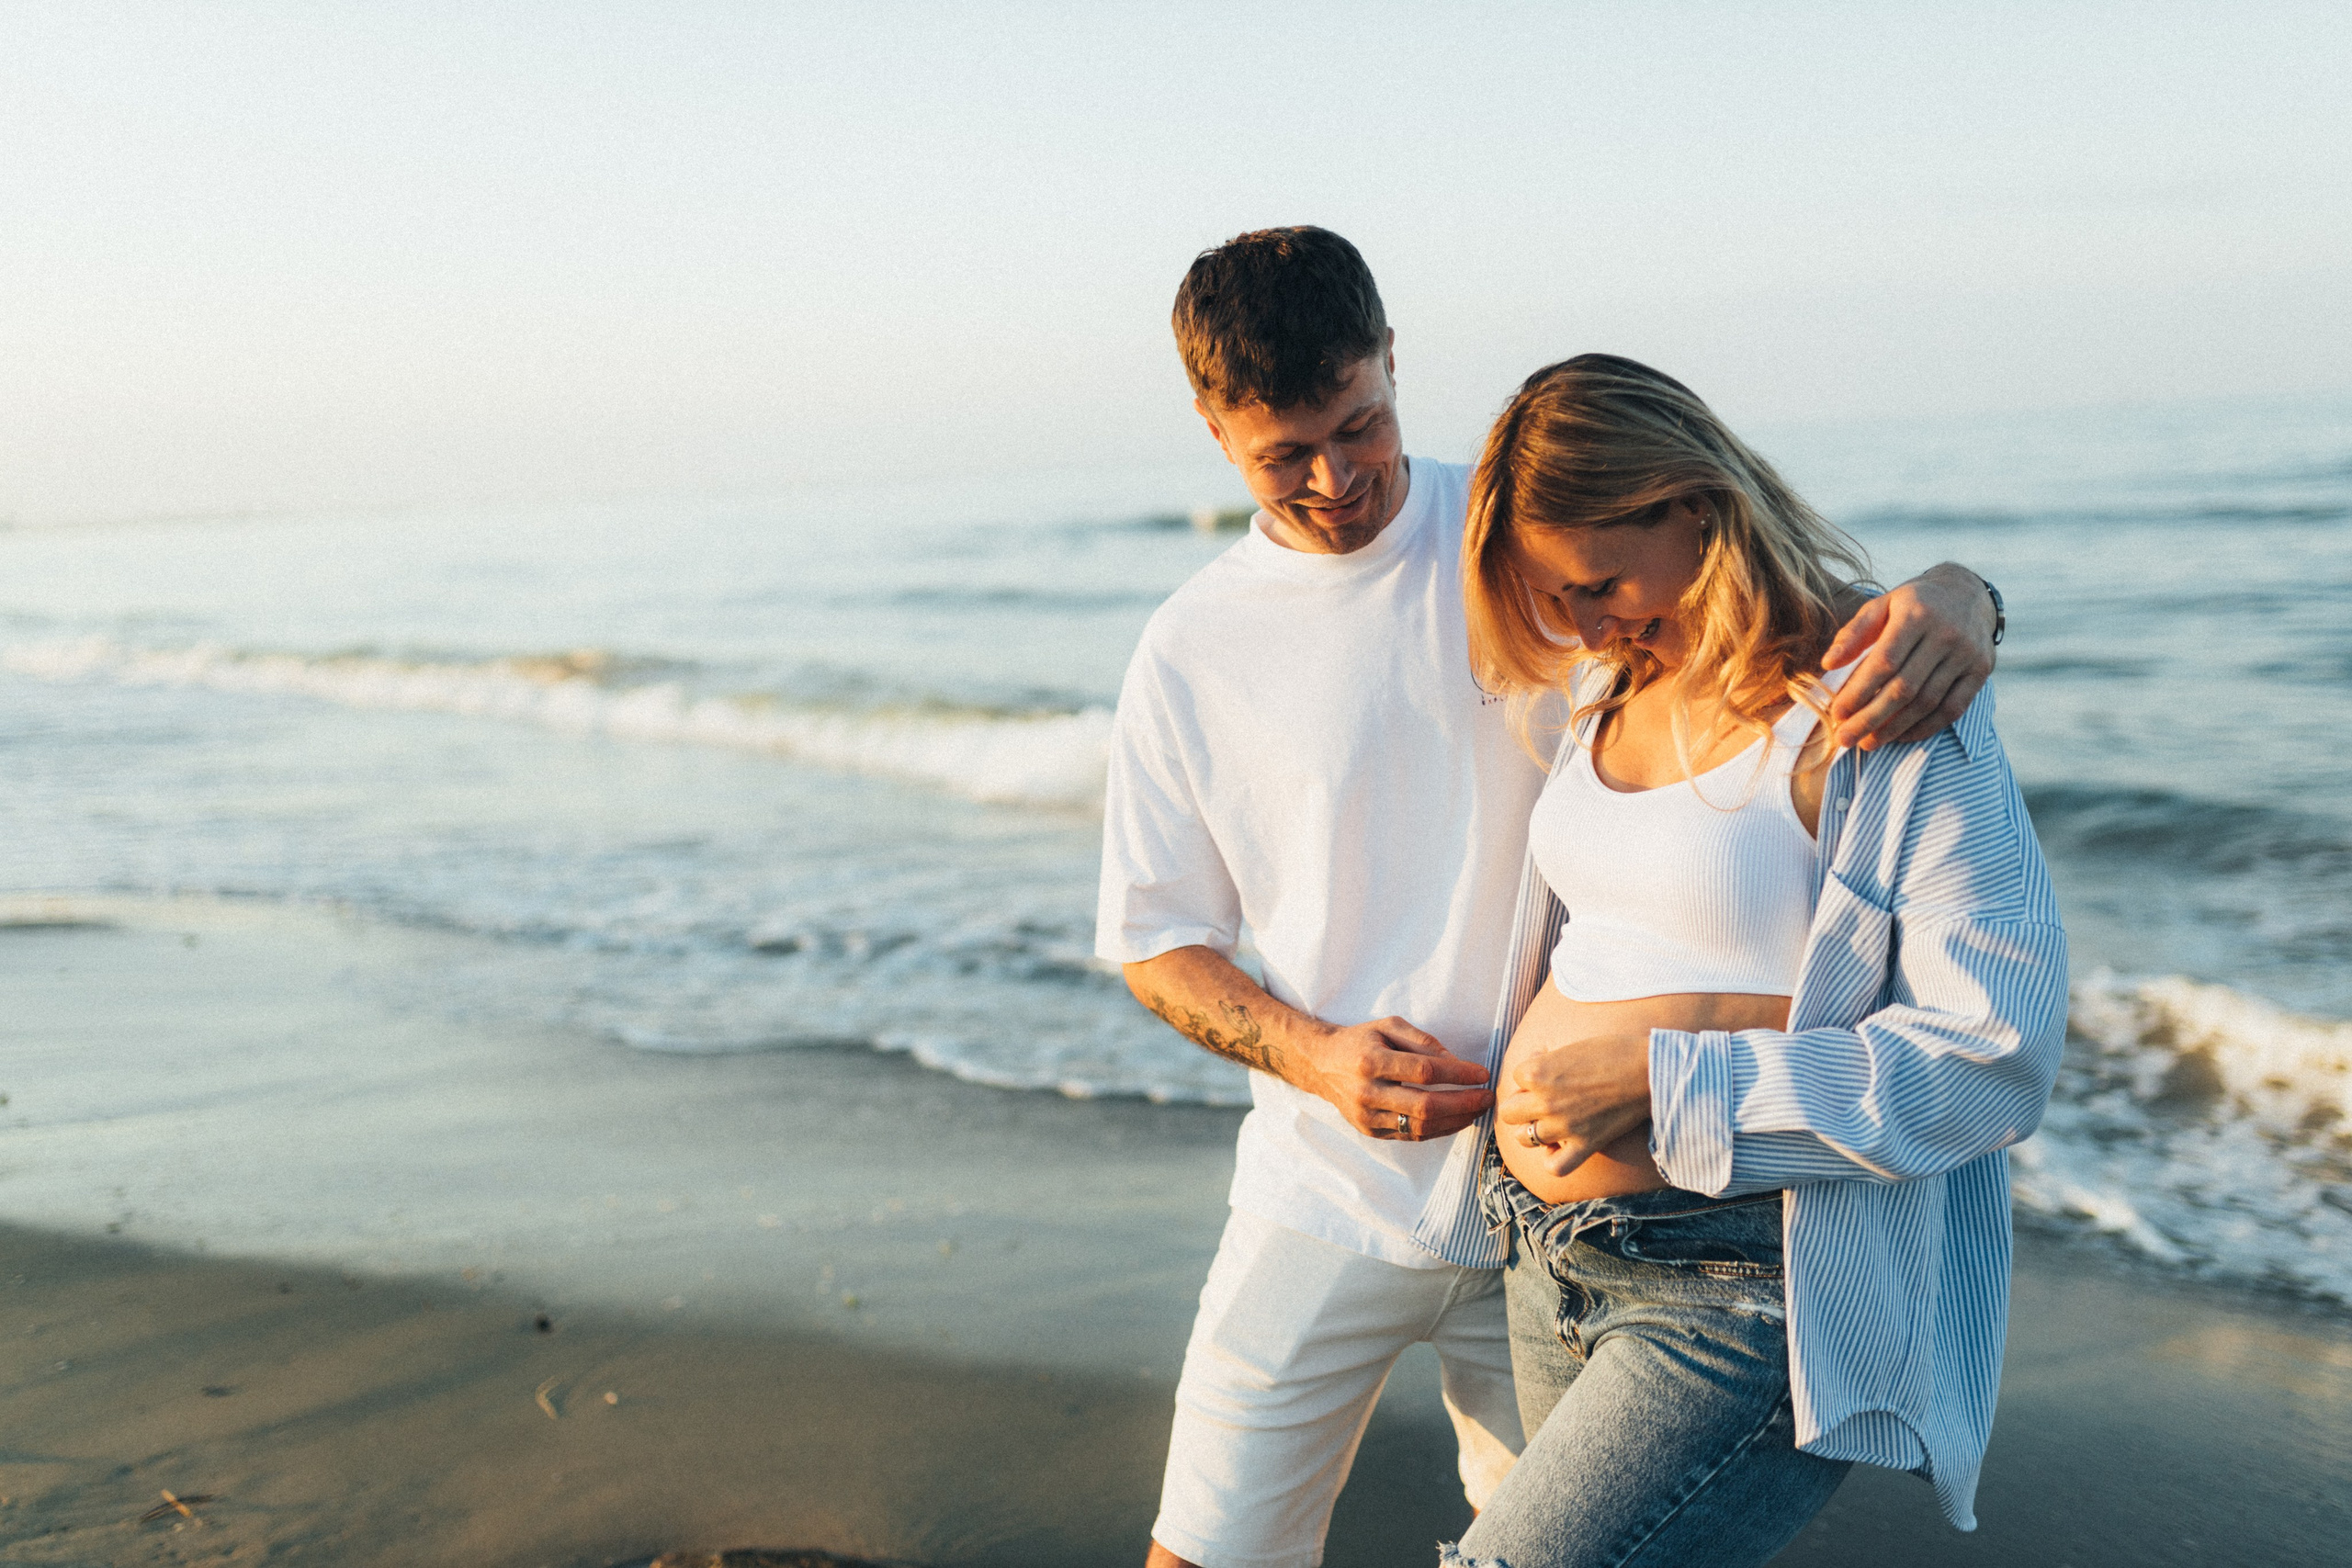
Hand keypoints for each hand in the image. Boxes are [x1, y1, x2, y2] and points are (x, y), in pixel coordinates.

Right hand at [1295, 1016, 1492, 1141]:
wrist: (1321, 1064)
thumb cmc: (1360, 1041)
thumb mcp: (1389, 1026)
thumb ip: (1423, 1041)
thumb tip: (1457, 1061)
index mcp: (1370, 1062)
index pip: (1424, 1072)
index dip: (1458, 1074)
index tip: (1482, 1073)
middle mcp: (1367, 1093)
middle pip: (1425, 1106)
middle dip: (1464, 1104)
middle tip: (1488, 1098)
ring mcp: (1367, 1117)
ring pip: (1420, 1126)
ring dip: (1456, 1121)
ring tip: (1477, 1109)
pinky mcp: (1370, 1131)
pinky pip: (1411, 1135)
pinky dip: (1438, 1129)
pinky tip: (1456, 1119)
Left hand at [1496, 1030, 1651, 1178]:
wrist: (1649, 1072)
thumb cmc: (1614, 1051)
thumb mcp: (1571, 1047)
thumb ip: (1546, 1060)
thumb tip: (1534, 1065)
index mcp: (1538, 1072)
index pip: (1516, 1078)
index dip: (1532, 1074)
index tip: (1552, 1071)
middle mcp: (1545, 1101)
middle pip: (1508, 1112)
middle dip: (1522, 1105)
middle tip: (1540, 1100)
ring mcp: (1563, 1126)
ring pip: (1523, 1138)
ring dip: (1533, 1130)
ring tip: (1548, 1123)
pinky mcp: (1584, 1144)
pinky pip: (1555, 1166)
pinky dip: (1553, 1160)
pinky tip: (1560, 1147)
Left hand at [1822, 562, 1996, 750]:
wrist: (1966, 592)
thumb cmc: (1913, 603)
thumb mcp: (1881, 605)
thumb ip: (1854, 633)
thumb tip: (1827, 664)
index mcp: (1916, 614)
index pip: (1884, 662)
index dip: (1859, 692)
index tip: (1837, 713)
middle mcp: (1946, 634)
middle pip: (1904, 688)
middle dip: (1871, 718)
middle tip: (1846, 738)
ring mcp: (1967, 654)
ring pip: (1928, 703)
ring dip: (1895, 728)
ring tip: (1868, 742)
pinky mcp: (1982, 670)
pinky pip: (1952, 709)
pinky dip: (1925, 728)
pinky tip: (1900, 736)